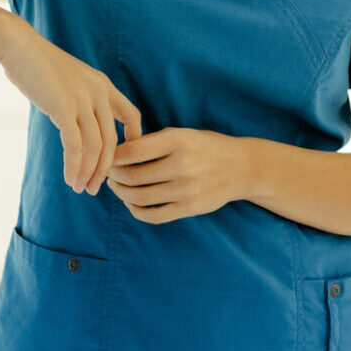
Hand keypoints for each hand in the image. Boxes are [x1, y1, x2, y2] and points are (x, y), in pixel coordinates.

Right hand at [0, 21, 139, 194]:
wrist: (18, 47)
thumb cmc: (39, 65)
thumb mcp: (70, 79)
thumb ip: (80, 99)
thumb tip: (79, 122)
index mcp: (104, 85)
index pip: (132, 116)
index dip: (133, 140)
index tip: (122, 160)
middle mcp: (99, 93)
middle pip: (112, 140)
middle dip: (105, 168)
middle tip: (95, 188)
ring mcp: (82, 100)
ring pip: (95, 147)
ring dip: (88, 172)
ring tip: (81, 189)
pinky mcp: (63, 108)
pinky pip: (75, 146)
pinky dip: (74, 166)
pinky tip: (70, 179)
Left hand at [106, 128, 250, 224]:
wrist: (242, 167)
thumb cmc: (206, 147)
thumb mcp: (183, 134)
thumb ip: (153, 142)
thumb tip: (117, 152)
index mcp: (178, 141)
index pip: (132, 151)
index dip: (113, 156)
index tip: (108, 157)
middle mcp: (182, 165)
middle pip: (132, 176)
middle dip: (114, 176)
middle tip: (110, 174)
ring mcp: (186, 189)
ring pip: (139, 197)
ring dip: (121, 194)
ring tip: (118, 188)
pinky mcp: (189, 208)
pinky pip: (153, 215)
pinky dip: (137, 211)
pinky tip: (133, 204)